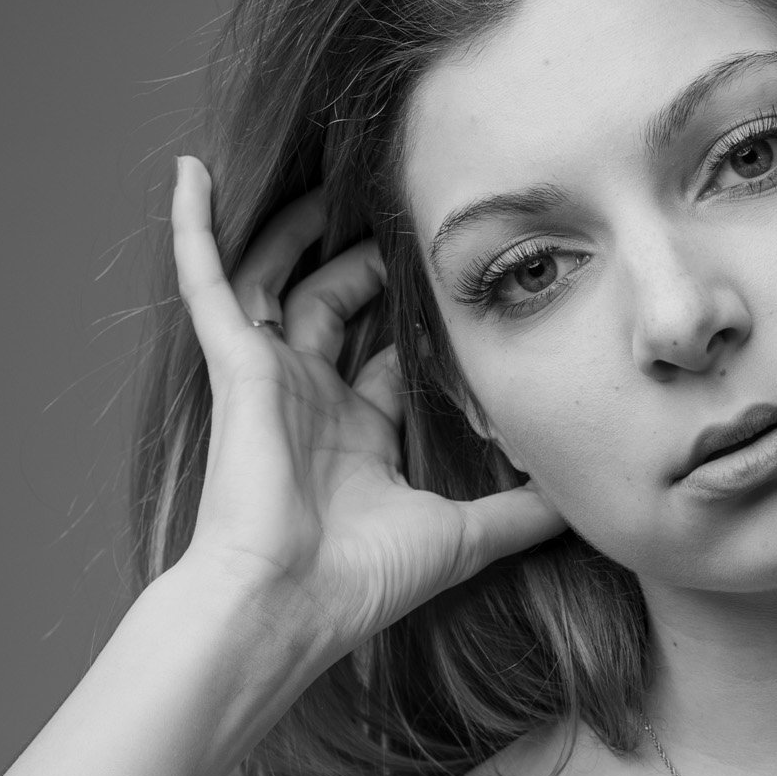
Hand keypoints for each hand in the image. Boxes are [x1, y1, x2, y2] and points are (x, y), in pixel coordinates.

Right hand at [171, 160, 565, 654]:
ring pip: (279, 278)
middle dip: (365, 257)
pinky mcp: (234, 366)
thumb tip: (584, 502)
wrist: (285, 604)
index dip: (421, 316)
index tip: (458, 275)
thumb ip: (520, 512)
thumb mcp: (463, 535)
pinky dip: (195, 228)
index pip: (392, 356)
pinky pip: (206, 281)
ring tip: (324, 173)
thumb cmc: (361, 580)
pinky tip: (192, 171)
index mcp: (358, 434)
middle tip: (400, 205)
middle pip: (336, 304)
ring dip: (296, 228)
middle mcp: (311, 398)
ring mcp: (269, 378)